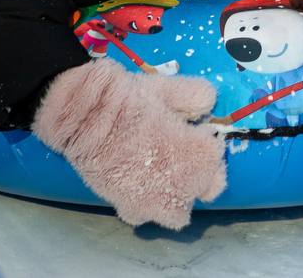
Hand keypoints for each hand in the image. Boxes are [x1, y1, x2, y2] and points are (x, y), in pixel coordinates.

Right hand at [31, 58, 225, 228]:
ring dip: (176, 197)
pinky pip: (144, 215)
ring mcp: (156, 201)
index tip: (196, 134)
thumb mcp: (168, 88)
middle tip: (180, 154)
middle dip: (198, 173)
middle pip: (206, 190)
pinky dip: (144, 204)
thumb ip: (194, 96)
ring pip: (179, 213)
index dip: (208, 146)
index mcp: (198, 154)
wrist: (85, 115)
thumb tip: (208, 103)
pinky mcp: (129, 208)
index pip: (217, 160)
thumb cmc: (130, 99)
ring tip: (163, 176)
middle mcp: (183, 184)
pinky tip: (137, 185)